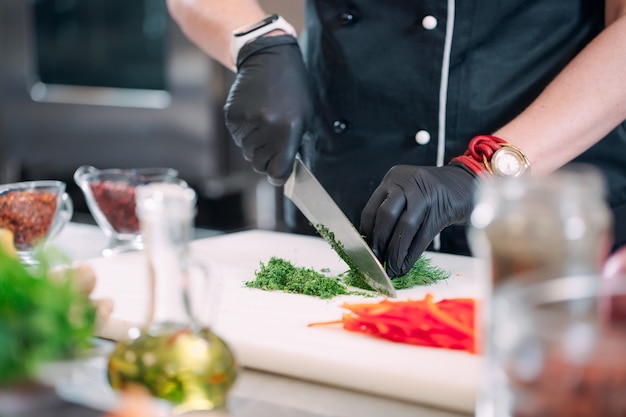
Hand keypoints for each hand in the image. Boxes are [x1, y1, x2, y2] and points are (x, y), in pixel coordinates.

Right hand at [224, 35, 312, 185]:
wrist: (270, 60)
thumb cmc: (293, 91)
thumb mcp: (303, 118)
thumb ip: (292, 146)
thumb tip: (280, 171)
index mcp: (288, 130)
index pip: (277, 172)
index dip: (278, 175)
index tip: (278, 171)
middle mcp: (266, 127)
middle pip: (259, 165)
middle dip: (266, 157)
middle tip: (273, 138)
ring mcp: (247, 121)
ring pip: (247, 152)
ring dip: (255, 143)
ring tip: (264, 121)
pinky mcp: (232, 116)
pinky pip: (237, 139)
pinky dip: (245, 133)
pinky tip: (253, 115)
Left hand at [360, 164, 476, 276]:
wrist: (467, 184)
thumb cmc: (432, 194)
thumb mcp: (407, 192)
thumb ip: (391, 210)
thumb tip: (373, 244)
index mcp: (394, 178)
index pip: (372, 208)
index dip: (367, 233)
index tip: (365, 250)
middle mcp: (408, 182)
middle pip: (386, 216)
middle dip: (379, 242)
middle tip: (376, 261)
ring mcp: (427, 194)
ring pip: (405, 227)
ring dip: (395, 252)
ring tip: (391, 269)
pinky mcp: (443, 208)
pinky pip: (423, 236)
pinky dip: (411, 254)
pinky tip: (405, 266)